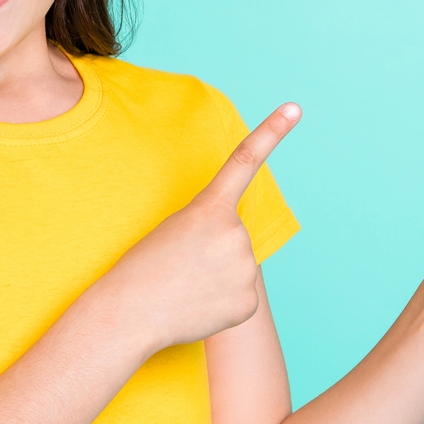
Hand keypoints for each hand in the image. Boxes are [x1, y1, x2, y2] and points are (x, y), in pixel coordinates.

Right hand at [93, 102, 300, 351]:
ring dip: (216, 277)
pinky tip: (196, 307)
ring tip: (185, 288)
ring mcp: (246, 268)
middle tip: (180, 267)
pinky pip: (239, 296)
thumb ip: (214, 229)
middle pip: (235, 237)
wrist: (128, 315)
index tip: (295, 108)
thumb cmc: (141, 269)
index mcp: (210, 207)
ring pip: (238, 267)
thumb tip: (237, 255)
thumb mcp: (174, 229)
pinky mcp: (249, 302)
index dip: (272, 132)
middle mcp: (235, 233)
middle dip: (214, 250)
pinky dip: (221, 303)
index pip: (245, 161)